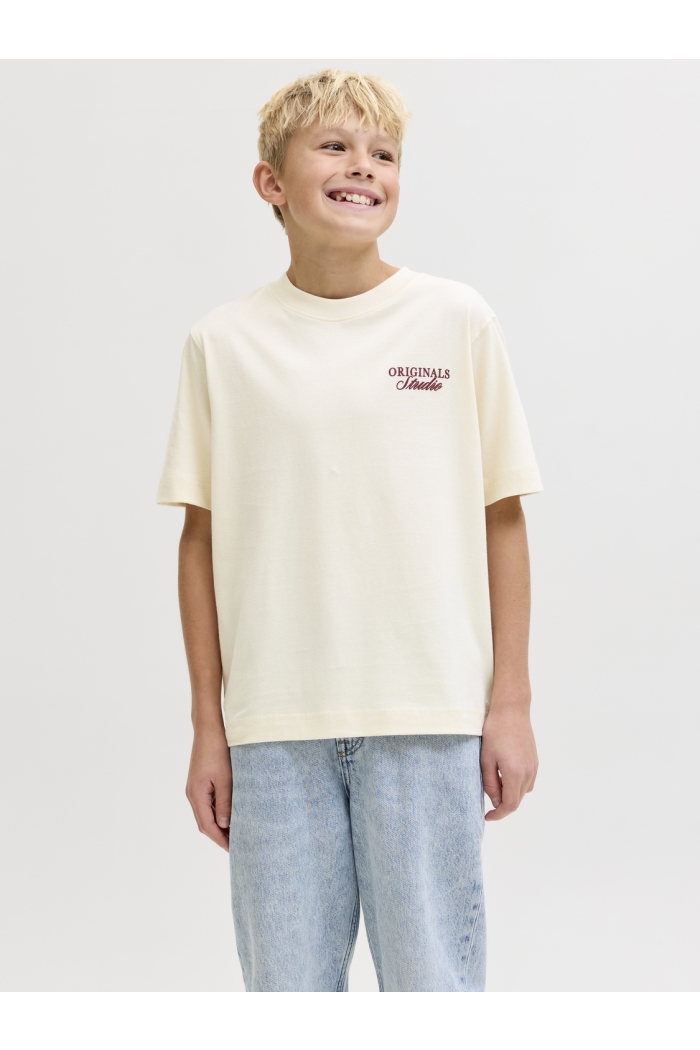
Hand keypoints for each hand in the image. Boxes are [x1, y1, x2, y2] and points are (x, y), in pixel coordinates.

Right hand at [185, 726, 231, 849]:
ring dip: (218, 825)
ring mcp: (195, 788)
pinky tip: (230, 814)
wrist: (209, 729)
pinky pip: (208, 803)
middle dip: (219, 835)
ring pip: (206, 813)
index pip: (207, 826)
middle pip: (204, 822)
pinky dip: (217, 812)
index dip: (220, 839)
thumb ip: (224, 802)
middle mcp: (192, 793)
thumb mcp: (225, 778)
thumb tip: (224, 824)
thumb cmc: (217, 750)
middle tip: (237, 845)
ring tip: (235, 833)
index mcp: (196, 795)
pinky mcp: (200, 782)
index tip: (233, 849)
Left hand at [480, 702, 537, 820]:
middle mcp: (528, 772)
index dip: (499, 814)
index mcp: (515, 773)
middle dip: (503, 805)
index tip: (488, 816)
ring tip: (496, 786)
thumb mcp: (486, 759)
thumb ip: (490, 783)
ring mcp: (534, 766)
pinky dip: (518, 785)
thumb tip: (495, 801)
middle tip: (488, 802)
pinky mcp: (535, 760)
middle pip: (518, 800)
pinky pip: (528, 781)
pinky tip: (506, 776)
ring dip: (511, 794)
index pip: (510, 805)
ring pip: (524, 791)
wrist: (512, 710)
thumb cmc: (495, 732)